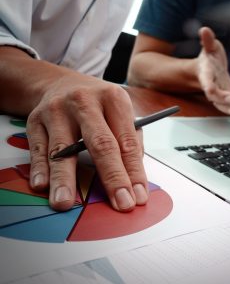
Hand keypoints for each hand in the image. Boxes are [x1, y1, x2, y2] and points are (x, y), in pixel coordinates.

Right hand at [27, 73, 147, 211]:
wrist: (61, 83)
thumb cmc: (98, 105)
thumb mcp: (120, 112)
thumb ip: (130, 141)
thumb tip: (134, 178)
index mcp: (114, 98)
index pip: (127, 141)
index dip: (134, 172)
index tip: (138, 196)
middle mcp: (85, 102)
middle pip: (101, 144)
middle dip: (112, 177)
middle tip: (120, 202)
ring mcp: (58, 110)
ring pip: (63, 149)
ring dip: (64, 179)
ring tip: (65, 203)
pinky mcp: (35, 120)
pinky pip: (38, 148)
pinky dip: (39, 169)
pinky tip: (42, 185)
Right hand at [197, 27, 229, 115]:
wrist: (209, 69)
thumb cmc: (209, 58)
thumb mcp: (210, 47)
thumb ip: (207, 40)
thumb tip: (204, 29)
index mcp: (206, 73)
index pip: (205, 80)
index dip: (208, 84)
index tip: (209, 89)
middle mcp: (210, 84)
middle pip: (212, 94)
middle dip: (220, 97)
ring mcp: (217, 92)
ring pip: (219, 102)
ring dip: (226, 106)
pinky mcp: (224, 96)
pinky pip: (226, 105)